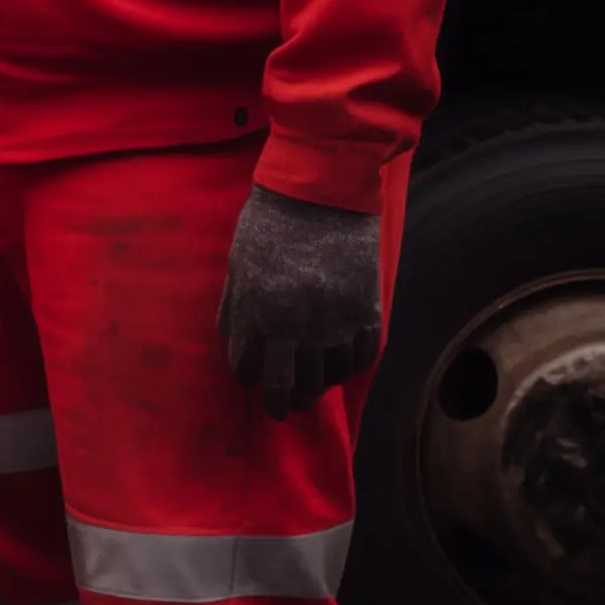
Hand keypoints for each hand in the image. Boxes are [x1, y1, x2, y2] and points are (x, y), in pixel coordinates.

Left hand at [217, 187, 382, 418]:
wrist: (322, 195)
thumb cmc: (269, 225)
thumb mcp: (238, 267)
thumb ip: (236, 309)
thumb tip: (235, 344)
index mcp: (259, 314)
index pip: (249, 369)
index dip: (249, 378)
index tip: (251, 380)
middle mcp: (299, 327)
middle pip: (290, 387)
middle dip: (282, 403)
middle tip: (282, 410)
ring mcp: (337, 323)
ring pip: (328, 378)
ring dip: (317, 390)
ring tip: (310, 393)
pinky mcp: (368, 313)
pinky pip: (361, 358)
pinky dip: (348, 368)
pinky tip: (338, 368)